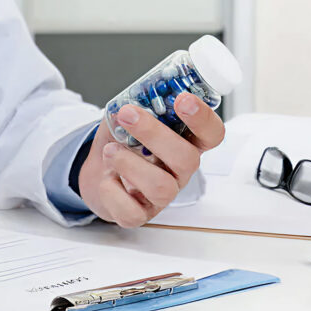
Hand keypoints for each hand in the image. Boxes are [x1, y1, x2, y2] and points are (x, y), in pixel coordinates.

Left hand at [78, 92, 223, 227]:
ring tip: (110, 150)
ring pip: (161, 187)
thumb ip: (135, 103)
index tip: (183, 99)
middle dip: (155, 134)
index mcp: (186, 143)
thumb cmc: (122, 143)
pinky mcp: (139, 214)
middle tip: (128, 114)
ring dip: (130, 164)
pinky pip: (132, 211)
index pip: (212, 134)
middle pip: (187, 159)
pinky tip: (107, 178)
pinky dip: (113, 192)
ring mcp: (161, 196)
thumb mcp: (129, 117)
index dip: (203, 118)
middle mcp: (179, 171)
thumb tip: (131, 95)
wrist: (98, 174)